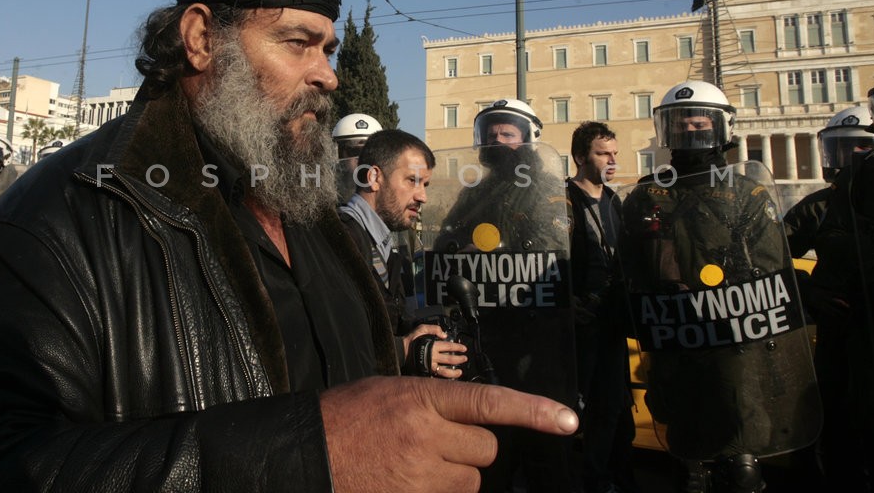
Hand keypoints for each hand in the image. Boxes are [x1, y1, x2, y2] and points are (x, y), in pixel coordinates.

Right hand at [321, 375, 577, 492]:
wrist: (306, 454)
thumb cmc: (347, 416)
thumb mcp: (391, 390)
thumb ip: (434, 402)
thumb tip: (474, 419)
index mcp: (420, 398)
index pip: (488, 402)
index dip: (533, 410)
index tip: (568, 420)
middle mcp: (425, 437)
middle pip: (486, 450)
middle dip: (470, 449)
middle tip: (437, 443)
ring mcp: (419, 476)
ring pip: (470, 482)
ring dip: (455, 475)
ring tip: (417, 466)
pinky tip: (409, 481)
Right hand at [401, 324, 467, 378]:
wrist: (399, 352)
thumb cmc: (411, 340)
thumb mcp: (421, 328)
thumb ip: (434, 329)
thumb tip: (444, 334)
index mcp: (432, 346)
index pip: (448, 346)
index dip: (457, 347)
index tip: (464, 348)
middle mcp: (432, 357)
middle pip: (449, 359)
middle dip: (459, 359)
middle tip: (465, 359)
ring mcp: (429, 366)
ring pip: (445, 371)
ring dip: (454, 372)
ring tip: (460, 372)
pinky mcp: (426, 372)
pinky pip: (437, 376)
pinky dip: (445, 377)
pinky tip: (450, 377)